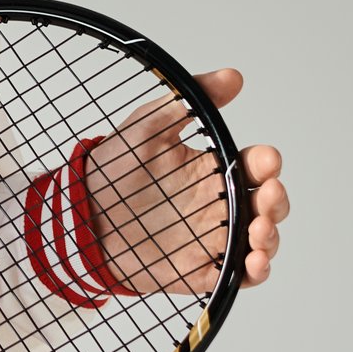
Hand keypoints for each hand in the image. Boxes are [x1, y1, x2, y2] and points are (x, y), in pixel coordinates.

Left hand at [88, 66, 286, 293]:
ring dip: (270, 237)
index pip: (253, 167)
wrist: (76, 211)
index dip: (267, 164)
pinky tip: (253, 261)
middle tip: (267, 194)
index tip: (265, 159)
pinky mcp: (196, 268)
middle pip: (266, 206)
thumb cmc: (113, 167)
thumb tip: (234, 76)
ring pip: (258, 241)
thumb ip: (189, 102)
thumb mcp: (148, 126)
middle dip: (276, 201)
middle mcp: (217, 205)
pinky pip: (234, 274)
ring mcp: (209, 238)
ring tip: (259, 230)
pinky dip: (253, 271)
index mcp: (211, 171)